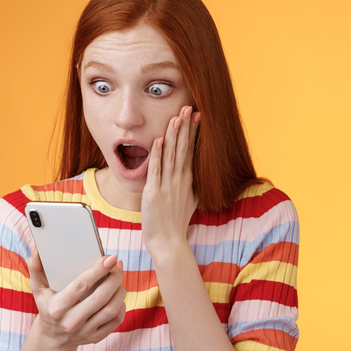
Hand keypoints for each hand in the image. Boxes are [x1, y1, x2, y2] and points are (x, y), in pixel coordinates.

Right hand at [27, 248, 126, 348]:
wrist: (53, 337)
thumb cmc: (47, 305)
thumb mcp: (38, 288)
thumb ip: (36, 266)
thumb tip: (38, 246)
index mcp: (57, 307)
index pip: (81, 285)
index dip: (98, 270)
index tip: (110, 257)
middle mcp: (71, 322)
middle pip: (101, 297)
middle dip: (114, 278)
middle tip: (117, 264)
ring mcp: (85, 331)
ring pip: (111, 309)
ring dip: (120, 290)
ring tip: (118, 277)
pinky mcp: (97, 337)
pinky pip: (116, 321)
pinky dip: (121, 305)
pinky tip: (117, 294)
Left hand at [141, 105, 200, 254]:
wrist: (169, 243)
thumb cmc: (175, 223)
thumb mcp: (188, 200)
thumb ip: (188, 185)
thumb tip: (191, 174)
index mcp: (187, 180)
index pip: (190, 150)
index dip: (192, 132)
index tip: (196, 115)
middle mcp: (179, 180)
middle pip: (183, 148)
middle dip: (185, 127)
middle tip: (188, 107)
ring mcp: (167, 186)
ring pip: (170, 155)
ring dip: (173, 135)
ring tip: (176, 117)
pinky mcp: (154, 193)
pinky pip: (156, 170)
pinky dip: (157, 155)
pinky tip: (158, 141)